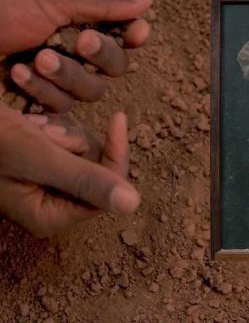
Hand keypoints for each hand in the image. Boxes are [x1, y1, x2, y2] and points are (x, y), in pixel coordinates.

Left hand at [0, 0, 152, 111]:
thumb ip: (103, 4)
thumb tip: (147, 0)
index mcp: (80, 23)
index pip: (122, 35)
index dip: (133, 37)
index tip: (137, 32)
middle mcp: (74, 53)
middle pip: (115, 68)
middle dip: (100, 56)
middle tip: (79, 42)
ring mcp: (59, 80)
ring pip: (91, 93)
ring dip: (66, 76)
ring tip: (34, 60)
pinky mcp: (41, 101)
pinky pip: (62, 108)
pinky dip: (42, 93)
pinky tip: (18, 76)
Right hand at [0, 106, 138, 236]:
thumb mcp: (37, 157)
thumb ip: (84, 181)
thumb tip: (133, 205)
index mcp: (51, 215)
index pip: (106, 190)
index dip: (115, 154)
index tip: (117, 118)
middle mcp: (53, 203)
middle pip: (94, 166)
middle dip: (72, 140)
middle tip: (40, 130)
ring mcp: (47, 182)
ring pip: (82, 148)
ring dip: (59, 130)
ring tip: (29, 127)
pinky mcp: (42, 163)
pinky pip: (66, 139)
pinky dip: (52, 126)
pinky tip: (28, 124)